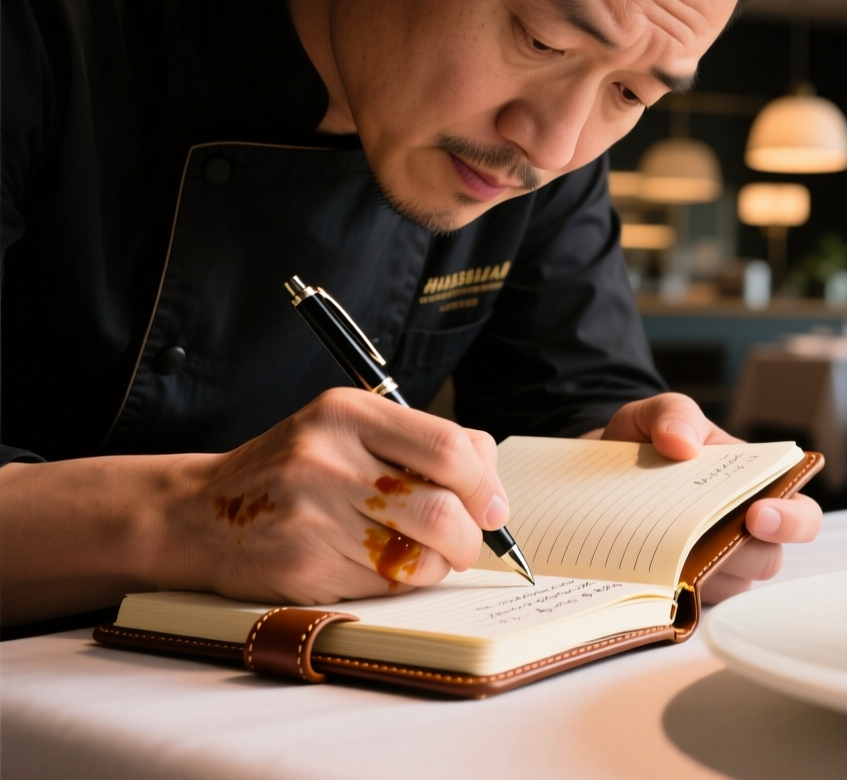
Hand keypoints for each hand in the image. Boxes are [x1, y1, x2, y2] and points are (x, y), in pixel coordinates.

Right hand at [170, 388, 508, 604]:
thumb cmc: (296, 471)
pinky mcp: (303, 567)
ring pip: (420, 557)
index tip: (492, 507)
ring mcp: (311, 516)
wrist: (198, 513)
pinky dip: (401, 583)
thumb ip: (424, 445)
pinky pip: (386, 586)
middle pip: (442, 510)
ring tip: (425, 555)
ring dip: (440, 565)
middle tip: (468, 542)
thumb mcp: (350, 431)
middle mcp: (327, 460)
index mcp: (347, 413)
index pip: (448, 447)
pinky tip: (381, 566)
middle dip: (471, 537)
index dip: (485, 485)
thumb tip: (495, 495)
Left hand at [586, 392, 822, 602]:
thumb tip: (681, 443)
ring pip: (725, 587)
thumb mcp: (654, 415)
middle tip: (704, 538)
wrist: (595, 475)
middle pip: (766, 560)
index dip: (792, 520)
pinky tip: (637, 573)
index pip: (801, 514)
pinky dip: (663, 592)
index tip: (758, 514)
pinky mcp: (679, 591)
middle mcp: (742, 532)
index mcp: (755, 487)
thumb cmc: (645, 444)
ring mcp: (712, 565)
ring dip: (697, 571)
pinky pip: (682, 605)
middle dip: (742, 553)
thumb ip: (673, 415)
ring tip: (657, 550)